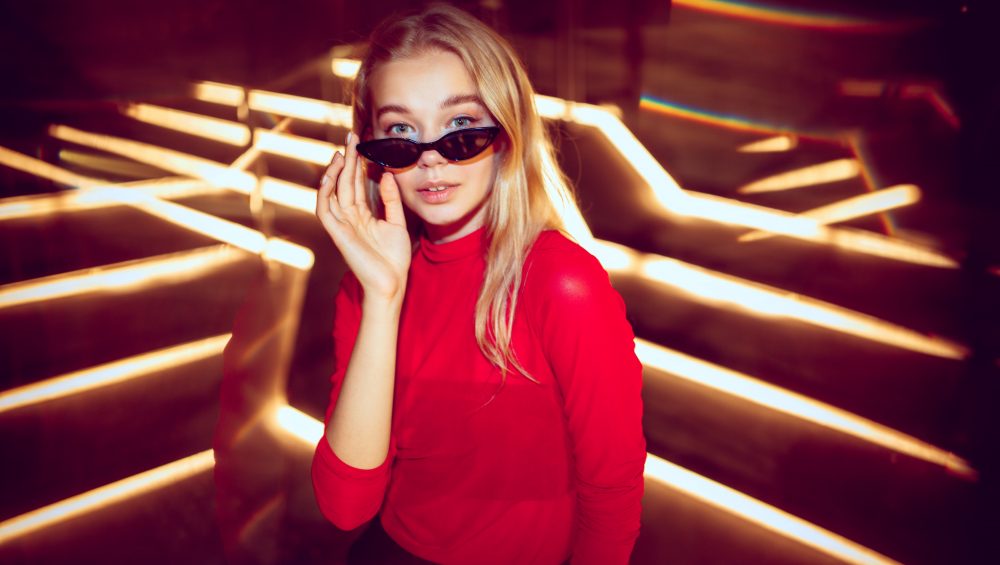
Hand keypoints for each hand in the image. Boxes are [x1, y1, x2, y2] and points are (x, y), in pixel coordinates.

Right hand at [316, 132, 410, 301]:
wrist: (392, 283)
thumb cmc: (394, 259)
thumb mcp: (397, 222)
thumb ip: (390, 199)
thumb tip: (385, 174)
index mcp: (362, 215)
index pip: (355, 184)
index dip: (357, 163)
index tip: (360, 142)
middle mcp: (348, 217)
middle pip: (343, 183)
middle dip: (346, 160)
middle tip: (350, 137)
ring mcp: (341, 225)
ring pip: (331, 192)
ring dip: (335, 171)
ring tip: (342, 152)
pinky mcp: (337, 234)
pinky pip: (324, 209)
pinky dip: (325, 191)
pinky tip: (332, 175)